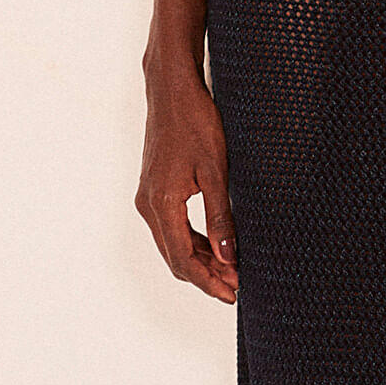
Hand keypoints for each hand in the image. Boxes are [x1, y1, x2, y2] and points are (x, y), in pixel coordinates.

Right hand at [136, 62, 239, 302]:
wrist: (172, 91)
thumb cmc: (196, 123)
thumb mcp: (216, 172)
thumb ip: (221, 217)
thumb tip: (229, 257)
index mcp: (161, 204)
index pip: (184, 259)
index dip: (208, 281)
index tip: (232, 293)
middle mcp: (148, 205)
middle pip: (176, 258)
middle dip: (206, 276)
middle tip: (236, 288)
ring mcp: (148, 198)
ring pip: (174, 245)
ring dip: (201, 261)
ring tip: (231, 271)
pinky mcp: (155, 191)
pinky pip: (173, 228)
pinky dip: (194, 242)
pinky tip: (217, 246)